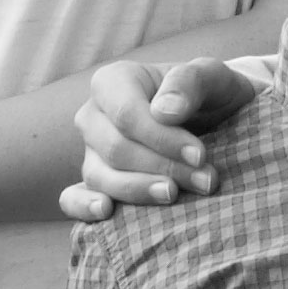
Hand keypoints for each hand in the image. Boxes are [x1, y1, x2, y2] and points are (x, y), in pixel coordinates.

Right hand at [58, 49, 257, 223]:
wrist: (215, 121)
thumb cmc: (209, 95)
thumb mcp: (212, 77)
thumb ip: (189, 83)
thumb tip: (163, 112)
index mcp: (113, 82)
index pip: (127, 115)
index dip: (162, 139)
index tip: (200, 155)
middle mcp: (93, 116)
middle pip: (116, 149)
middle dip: (162, 167)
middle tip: (205, 180)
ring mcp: (90, 152)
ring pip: (100, 177)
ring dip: (139, 191)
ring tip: (174, 195)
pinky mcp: (93, 183)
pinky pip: (72, 198)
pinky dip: (83, 207)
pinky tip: (106, 211)